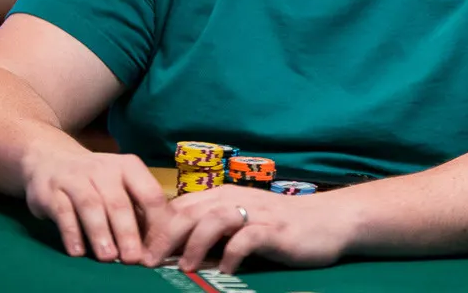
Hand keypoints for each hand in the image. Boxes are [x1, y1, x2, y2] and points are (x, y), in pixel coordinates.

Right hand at [22, 148, 171, 266]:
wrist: (51, 159)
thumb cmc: (95, 180)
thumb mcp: (119, 185)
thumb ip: (136, 209)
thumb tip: (153, 245)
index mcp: (128, 167)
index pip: (149, 193)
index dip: (155, 223)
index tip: (155, 249)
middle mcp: (104, 168)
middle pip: (119, 202)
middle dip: (127, 232)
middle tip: (132, 258)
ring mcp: (76, 177)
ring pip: (91, 205)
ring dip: (101, 233)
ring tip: (108, 257)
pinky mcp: (51, 190)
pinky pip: (63, 211)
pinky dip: (72, 233)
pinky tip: (78, 251)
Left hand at [153, 185, 354, 274]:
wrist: (328, 220)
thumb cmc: (280, 224)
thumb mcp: (241, 223)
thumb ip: (212, 232)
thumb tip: (174, 254)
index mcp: (222, 196)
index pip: (179, 207)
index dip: (155, 229)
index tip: (140, 252)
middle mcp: (235, 199)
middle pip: (188, 212)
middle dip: (164, 237)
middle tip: (149, 263)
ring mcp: (255, 213)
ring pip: (213, 220)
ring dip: (193, 245)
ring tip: (184, 269)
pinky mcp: (274, 229)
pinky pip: (247, 238)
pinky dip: (232, 254)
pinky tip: (225, 270)